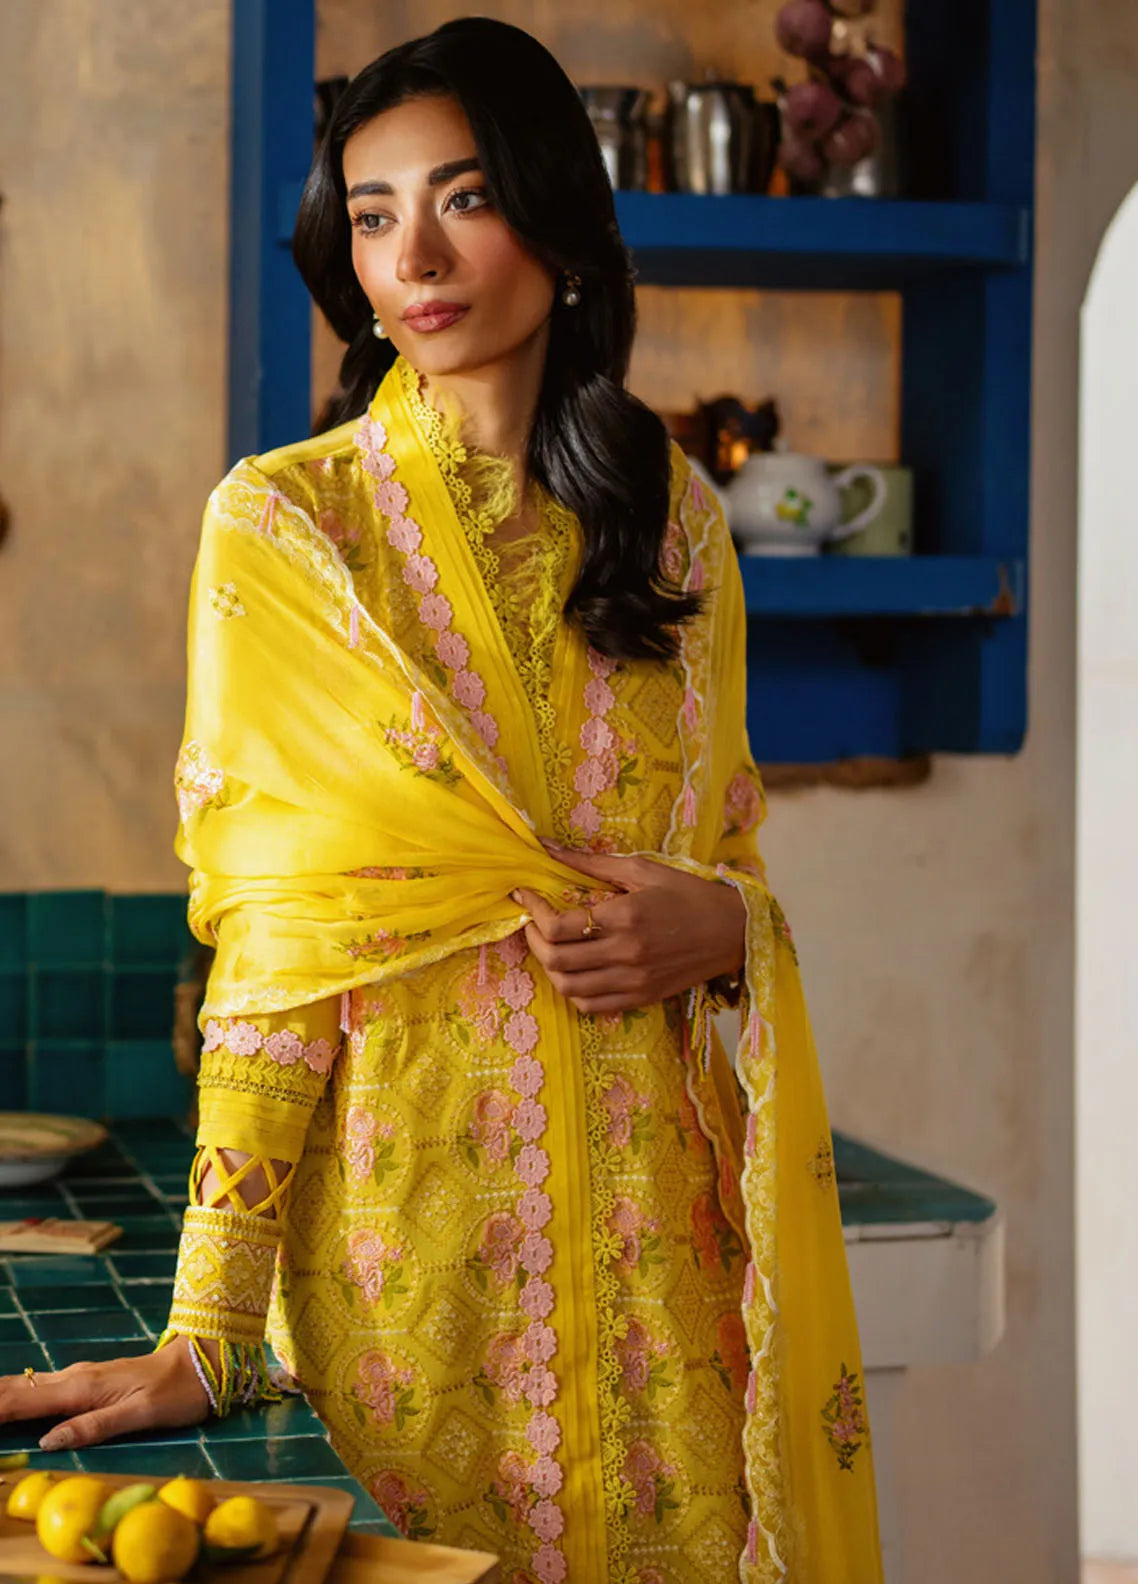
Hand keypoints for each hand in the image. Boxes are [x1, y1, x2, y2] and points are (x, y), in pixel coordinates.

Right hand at [0, 1336, 210, 1451]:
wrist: (202, 1362)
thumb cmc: (176, 1391)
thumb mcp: (140, 1414)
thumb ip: (93, 1427)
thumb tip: (46, 1442)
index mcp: (83, 1387)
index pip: (23, 1399)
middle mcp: (75, 1378)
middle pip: (18, 1389)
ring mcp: (80, 1378)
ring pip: (28, 1386)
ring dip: (1, 1397)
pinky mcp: (87, 1382)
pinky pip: (43, 1389)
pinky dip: (18, 1396)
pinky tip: (9, 1403)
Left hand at [512, 844, 745, 1013]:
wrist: (733, 932)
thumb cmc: (689, 894)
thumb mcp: (643, 869)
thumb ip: (591, 862)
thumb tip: (547, 846)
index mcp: (626, 917)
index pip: (559, 926)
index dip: (533, 912)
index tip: (525, 895)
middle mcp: (627, 953)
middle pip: (556, 960)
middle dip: (533, 939)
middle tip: (532, 921)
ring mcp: (634, 981)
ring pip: (568, 987)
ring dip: (549, 966)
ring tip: (549, 945)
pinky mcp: (641, 998)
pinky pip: (591, 1005)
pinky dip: (572, 990)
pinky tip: (573, 969)